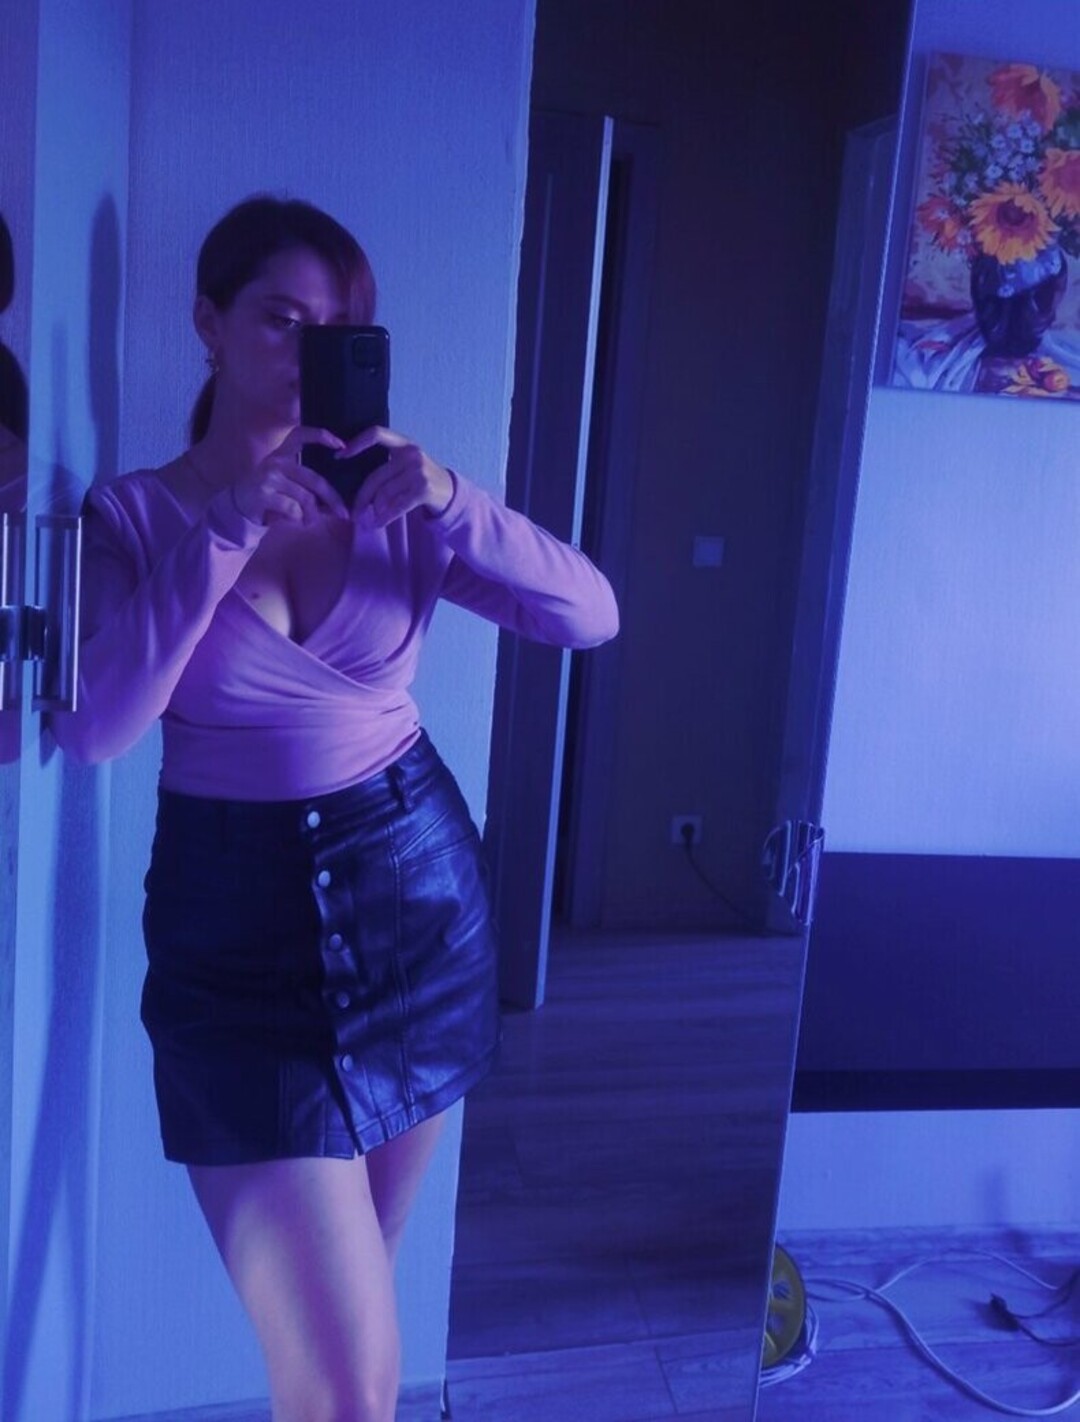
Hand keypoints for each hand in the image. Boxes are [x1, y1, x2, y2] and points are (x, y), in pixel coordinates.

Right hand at [232, 427, 350, 525]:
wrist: (238, 506)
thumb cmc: (268, 494)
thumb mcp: (286, 483)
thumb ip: (308, 486)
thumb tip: (336, 502)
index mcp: (282, 454)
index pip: (300, 435)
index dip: (321, 436)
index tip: (342, 444)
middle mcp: (276, 462)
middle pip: (314, 480)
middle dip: (333, 499)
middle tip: (343, 513)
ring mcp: (269, 477)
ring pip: (305, 498)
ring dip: (313, 515)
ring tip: (311, 521)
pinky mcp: (263, 494)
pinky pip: (293, 509)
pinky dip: (299, 519)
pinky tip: (296, 521)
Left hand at [342, 427, 453, 528]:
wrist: (450, 493)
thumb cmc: (421, 479)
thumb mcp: (407, 463)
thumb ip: (386, 464)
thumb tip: (353, 478)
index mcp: (404, 443)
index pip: (377, 434)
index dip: (357, 443)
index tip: (339, 456)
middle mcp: (412, 454)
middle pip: (376, 476)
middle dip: (362, 497)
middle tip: (353, 511)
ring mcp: (419, 471)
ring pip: (384, 493)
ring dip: (374, 510)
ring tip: (369, 519)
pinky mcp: (423, 490)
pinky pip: (396, 506)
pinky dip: (385, 518)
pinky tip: (378, 524)